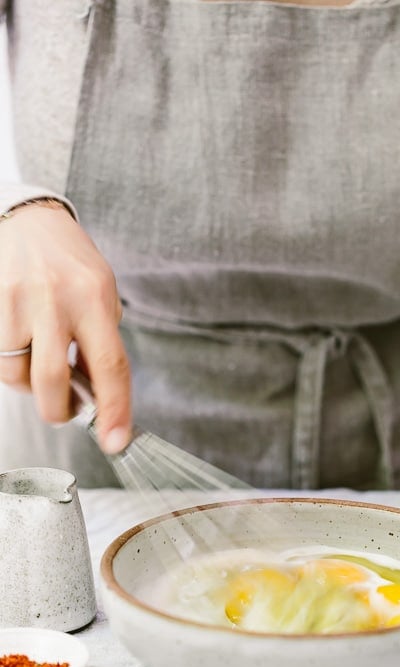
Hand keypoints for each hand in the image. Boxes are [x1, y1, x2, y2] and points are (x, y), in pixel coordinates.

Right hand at [0, 203, 130, 452]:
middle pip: (52, 381)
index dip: (114, 410)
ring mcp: (16, 301)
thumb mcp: (101, 295)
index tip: (115, 441)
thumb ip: (100, 344)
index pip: (111, 366)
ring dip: (30, 385)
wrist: (27, 219)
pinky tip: (22, 344)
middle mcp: (54, 299)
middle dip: (59, 410)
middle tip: (66, 409)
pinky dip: (11, 364)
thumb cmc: (70, 264)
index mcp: (94, 298)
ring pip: (16, 375)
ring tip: (40, 362)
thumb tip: (96, 397)